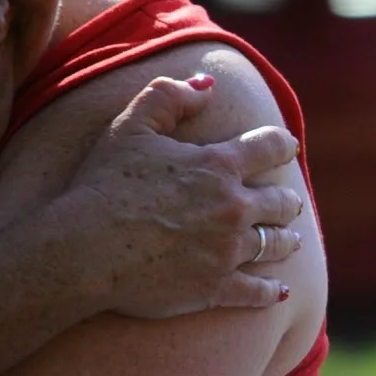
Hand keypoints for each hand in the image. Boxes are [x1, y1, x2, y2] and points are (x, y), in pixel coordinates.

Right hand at [48, 74, 309, 317]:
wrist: (85, 250)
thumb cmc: (103, 185)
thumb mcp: (130, 127)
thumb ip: (169, 96)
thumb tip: (207, 83)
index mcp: (218, 166)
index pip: (268, 147)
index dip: (281, 144)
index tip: (287, 146)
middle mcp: (233, 208)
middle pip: (281, 202)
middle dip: (288, 201)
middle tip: (290, 203)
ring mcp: (228, 251)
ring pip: (275, 244)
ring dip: (286, 240)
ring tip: (290, 241)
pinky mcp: (217, 288)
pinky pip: (258, 292)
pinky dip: (272, 291)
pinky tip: (279, 291)